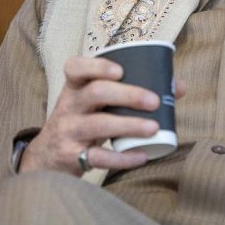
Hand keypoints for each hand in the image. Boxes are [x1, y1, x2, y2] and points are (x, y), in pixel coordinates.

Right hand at [20, 56, 184, 176]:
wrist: (47, 158)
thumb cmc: (82, 122)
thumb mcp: (95, 105)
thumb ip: (129, 94)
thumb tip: (178, 87)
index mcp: (74, 88)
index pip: (75, 68)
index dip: (96, 66)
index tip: (120, 70)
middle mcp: (69, 106)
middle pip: (96, 93)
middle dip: (128, 95)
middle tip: (154, 101)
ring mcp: (68, 131)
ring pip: (99, 125)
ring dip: (129, 125)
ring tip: (154, 128)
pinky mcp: (72, 156)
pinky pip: (98, 157)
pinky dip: (122, 158)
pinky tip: (141, 156)